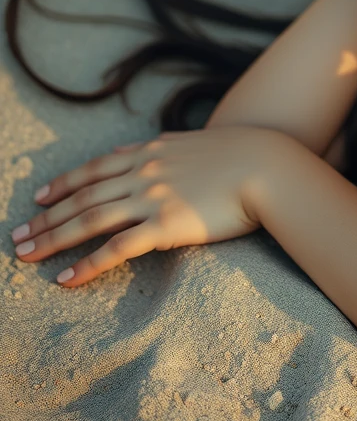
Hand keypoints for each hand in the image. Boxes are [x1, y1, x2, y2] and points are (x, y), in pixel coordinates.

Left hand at [11, 126, 280, 286]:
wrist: (268, 166)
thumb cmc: (241, 153)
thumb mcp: (194, 141)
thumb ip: (162, 145)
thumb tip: (137, 147)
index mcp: (150, 152)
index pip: (94, 170)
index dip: (63, 185)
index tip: (39, 198)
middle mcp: (144, 173)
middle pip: (82, 198)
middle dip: (45, 218)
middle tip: (16, 237)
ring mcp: (152, 198)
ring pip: (89, 221)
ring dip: (52, 239)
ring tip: (25, 256)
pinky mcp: (165, 225)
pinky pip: (116, 248)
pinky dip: (87, 264)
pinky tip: (66, 279)